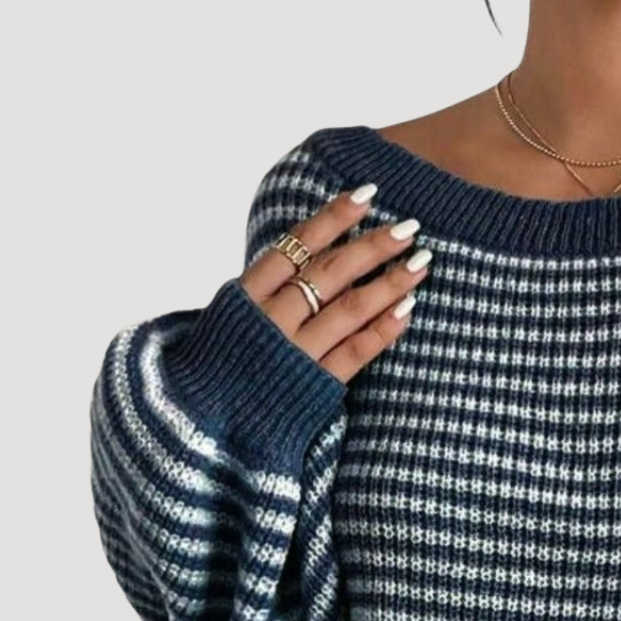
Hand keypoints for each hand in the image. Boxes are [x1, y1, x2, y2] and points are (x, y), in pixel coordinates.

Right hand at [240, 186, 432, 384]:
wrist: (200, 426)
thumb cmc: (221, 367)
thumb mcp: (230, 318)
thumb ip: (266, 289)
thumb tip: (311, 256)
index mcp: (246, 296)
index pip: (294, 245)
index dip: (332, 217)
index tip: (366, 195)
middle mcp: (271, 320)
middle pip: (328, 272)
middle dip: (372, 246)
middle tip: (410, 227)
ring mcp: (293, 353)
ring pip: (348, 309)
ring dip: (389, 283)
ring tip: (421, 263)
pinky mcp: (313, 386)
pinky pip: (355, 353)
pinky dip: (382, 330)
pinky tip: (408, 309)